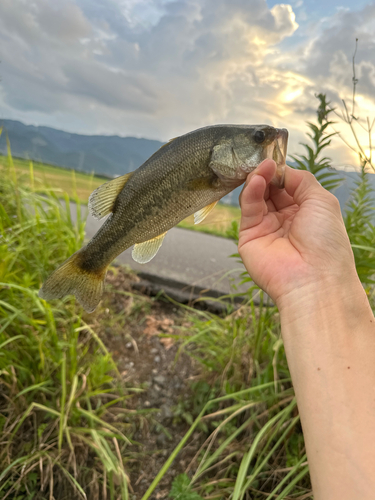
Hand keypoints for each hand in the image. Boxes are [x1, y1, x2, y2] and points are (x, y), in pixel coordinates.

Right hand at [238, 159, 356, 305]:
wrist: (313, 278)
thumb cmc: (326, 241)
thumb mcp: (322, 200)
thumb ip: (301, 180)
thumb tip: (282, 169)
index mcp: (303, 211)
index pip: (286, 185)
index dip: (280, 171)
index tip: (275, 158)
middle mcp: (284, 219)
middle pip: (268, 188)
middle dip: (267, 173)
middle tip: (264, 161)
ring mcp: (265, 227)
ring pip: (256, 196)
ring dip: (258, 179)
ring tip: (262, 169)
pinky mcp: (248, 235)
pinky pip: (248, 209)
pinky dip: (250, 192)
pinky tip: (256, 181)